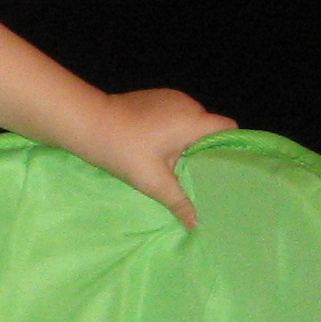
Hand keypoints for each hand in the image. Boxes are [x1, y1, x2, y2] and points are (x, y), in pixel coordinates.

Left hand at [79, 88, 235, 227]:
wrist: (89, 123)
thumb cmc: (124, 151)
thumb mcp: (154, 181)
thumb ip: (178, 201)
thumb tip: (196, 224)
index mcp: (193, 120)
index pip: (228, 128)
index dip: (231, 146)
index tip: (226, 167)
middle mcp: (186, 104)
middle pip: (209, 126)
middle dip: (205, 148)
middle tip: (199, 173)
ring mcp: (169, 96)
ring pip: (190, 120)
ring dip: (186, 139)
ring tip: (177, 163)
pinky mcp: (154, 96)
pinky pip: (174, 113)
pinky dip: (172, 128)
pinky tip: (159, 147)